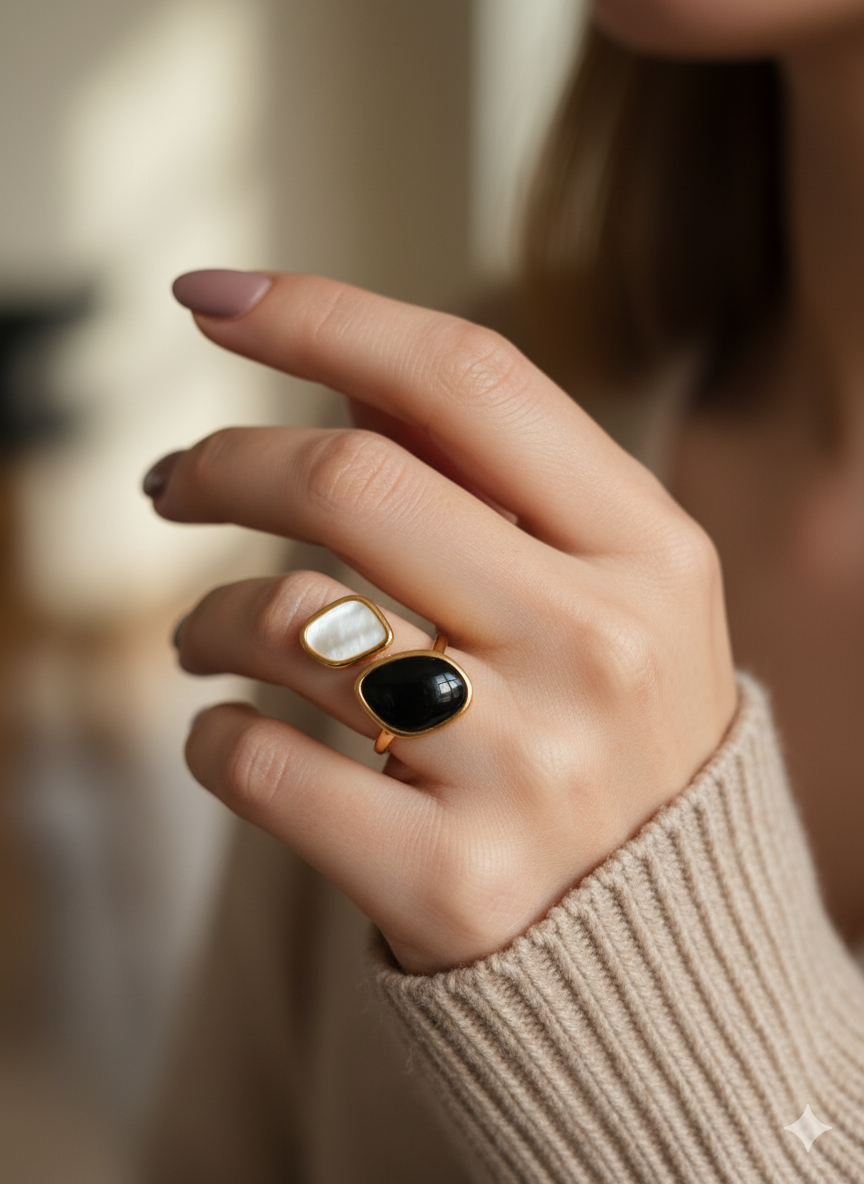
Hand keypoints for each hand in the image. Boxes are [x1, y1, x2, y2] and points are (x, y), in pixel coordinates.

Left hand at [147, 271, 736, 974]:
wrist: (659, 945)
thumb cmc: (615, 736)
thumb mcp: (614, 591)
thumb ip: (497, 477)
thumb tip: (350, 374)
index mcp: (648, 552)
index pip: (468, 381)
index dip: (324, 315)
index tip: (210, 296)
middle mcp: (599, 648)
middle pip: (353, 480)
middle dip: (222, 462)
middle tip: (170, 481)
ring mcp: (529, 771)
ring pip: (291, 621)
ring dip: (205, 615)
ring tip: (201, 636)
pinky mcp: (451, 881)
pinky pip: (260, 764)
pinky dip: (211, 737)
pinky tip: (228, 734)